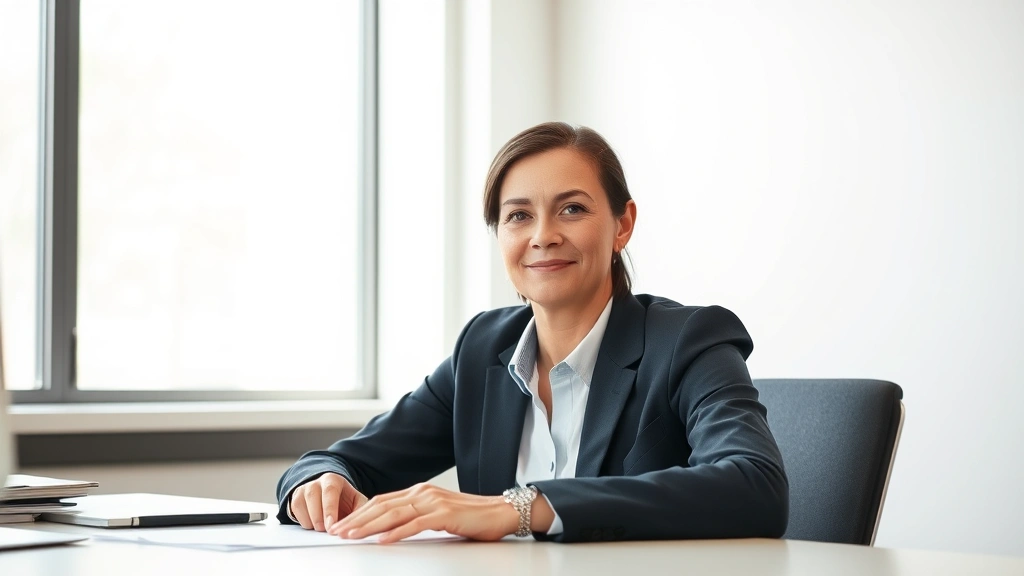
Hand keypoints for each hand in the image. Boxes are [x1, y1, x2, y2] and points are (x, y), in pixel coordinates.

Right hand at [289, 472, 367, 531]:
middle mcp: (317, 482)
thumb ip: (360, 509)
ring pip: (301, 504)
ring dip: (311, 520)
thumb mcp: (356, 501)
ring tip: (321, 529)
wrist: (329, 497)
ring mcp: (304, 489)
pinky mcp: (296, 498)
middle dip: (319, 517)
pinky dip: (304, 521)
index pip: (330, 491)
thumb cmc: (344, 500)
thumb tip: (361, 522)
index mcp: (333, 480)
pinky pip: (295, 510)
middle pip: (313, 497)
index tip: (331, 526)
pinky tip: (314, 525)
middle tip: (326, 531)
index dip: (329, 509)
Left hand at [327, 483, 519, 543]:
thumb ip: (416, 516)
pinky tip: (382, 540)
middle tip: (337, 532)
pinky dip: (396, 532)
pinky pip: (415, 524)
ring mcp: (433, 502)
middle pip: (382, 506)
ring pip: (393, 514)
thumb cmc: (471, 517)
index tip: (342, 525)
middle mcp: (423, 493)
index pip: (381, 501)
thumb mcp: (437, 514)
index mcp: (419, 492)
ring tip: (351, 535)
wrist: (501, 512)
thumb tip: (391, 528)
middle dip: (356, 520)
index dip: (359, 513)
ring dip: (369, 526)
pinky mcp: (444, 514)